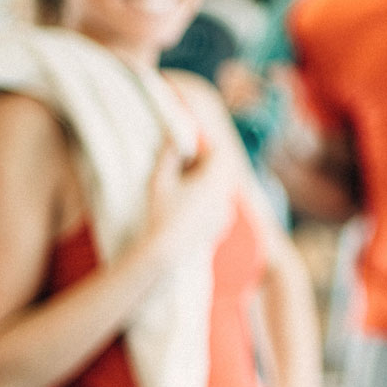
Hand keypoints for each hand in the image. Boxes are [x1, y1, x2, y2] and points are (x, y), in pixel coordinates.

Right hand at [145, 138, 235, 254]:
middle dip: (203, 162)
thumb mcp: (160, 180)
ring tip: (181, 183)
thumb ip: (169, 155)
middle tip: (182, 162)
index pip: (219, 153)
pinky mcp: (221, 225)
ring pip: (220, 186)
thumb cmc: (160, 214)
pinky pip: (218, 203)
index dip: (204, 145)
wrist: (165, 251)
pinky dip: (207, 197)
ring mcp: (226, 212)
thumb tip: (173, 136)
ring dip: (205, 180)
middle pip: (221, 169)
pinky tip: (186, 204)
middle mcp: (225, 196)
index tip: (187, 145)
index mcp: (214, 182)